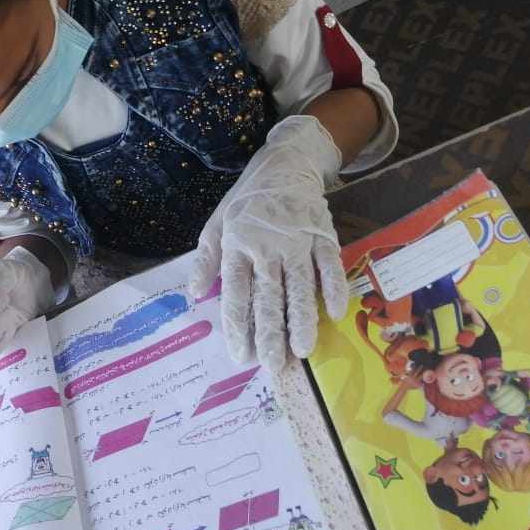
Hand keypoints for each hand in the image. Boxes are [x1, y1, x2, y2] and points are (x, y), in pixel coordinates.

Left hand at [187, 115, 349, 370]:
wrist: (285, 164)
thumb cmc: (247, 200)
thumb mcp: (216, 224)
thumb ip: (206, 260)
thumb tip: (194, 294)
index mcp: (237, 246)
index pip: (235, 293)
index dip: (237, 325)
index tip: (239, 355)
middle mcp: (266, 247)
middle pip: (269, 296)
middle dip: (270, 334)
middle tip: (272, 366)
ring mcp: (297, 242)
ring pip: (300, 287)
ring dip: (302, 321)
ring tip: (302, 352)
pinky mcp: (323, 235)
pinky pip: (330, 266)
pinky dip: (334, 289)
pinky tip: (336, 314)